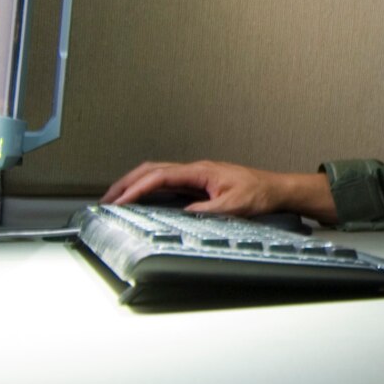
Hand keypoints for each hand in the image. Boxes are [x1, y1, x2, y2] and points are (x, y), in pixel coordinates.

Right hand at [101, 159, 338, 222]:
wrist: (277, 189)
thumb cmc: (260, 193)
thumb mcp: (234, 206)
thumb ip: (207, 210)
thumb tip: (183, 214)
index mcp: (200, 171)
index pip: (160, 177)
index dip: (137, 189)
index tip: (120, 201)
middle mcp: (195, 169)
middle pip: (151, 170)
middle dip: (126, 183)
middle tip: (107, 200)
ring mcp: (196, 174)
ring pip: (157, 173)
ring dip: (134, 184)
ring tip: (116, 198)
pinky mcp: (199, 182)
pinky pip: (166, 181)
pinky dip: (148, 187)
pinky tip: (141, 198)